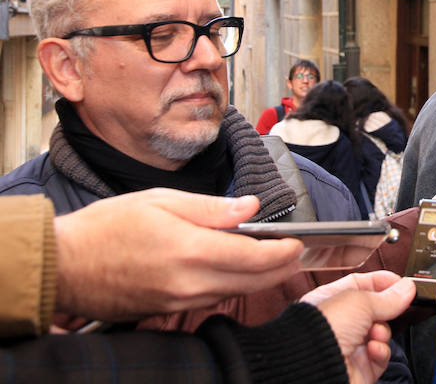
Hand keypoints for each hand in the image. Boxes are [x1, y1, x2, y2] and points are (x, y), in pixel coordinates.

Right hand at [54, 189, 304, 319]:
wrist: (62, 267)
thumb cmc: (105, 227)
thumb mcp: (160, 200)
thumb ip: (211, 208)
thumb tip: (250, 207)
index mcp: (191, 250)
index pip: (255, 257)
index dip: (283, 252)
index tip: (297, 242)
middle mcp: (190, 282)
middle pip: (253, 281)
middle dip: (280, 268)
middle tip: (295, 253)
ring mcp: (178, 301)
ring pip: (235, 293)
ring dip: (260, 280)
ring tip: (274, 261)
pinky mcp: (167, 311)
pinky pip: (211, 300)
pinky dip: (232, 287)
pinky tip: (236, 272)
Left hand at [300, 271, 416, 383]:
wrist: (318, 367)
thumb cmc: (323, 330)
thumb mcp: (360, 302)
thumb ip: (387, 296)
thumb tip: (407, 288)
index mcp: (330, 299)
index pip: (360, 284)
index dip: (381, 281)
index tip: (401, 282)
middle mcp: (339, 322)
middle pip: (374, 310)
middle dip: (386, 309)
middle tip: (399, 304)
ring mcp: (350, 346)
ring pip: (381, 333)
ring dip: (383, 331)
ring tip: (375, 332)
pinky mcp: (361, 367)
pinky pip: (381, 356)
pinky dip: (381, 351)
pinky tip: (373, 349)